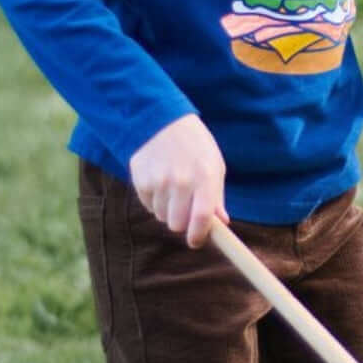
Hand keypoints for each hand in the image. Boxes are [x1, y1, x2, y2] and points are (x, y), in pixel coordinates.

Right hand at [128, 114, 228, 247]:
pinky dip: (154, 200)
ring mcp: (159, 181)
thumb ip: (216, 196)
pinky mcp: (141, 180)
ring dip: (167, 210)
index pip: (201, 218)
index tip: (195, 241)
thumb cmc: (195, 146)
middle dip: (182, 222)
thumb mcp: (214, 165)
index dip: (198, 236)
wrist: (162, 121)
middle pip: (177, 224)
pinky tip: (159, 182)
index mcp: (205, 177)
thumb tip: (221, 222)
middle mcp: (181, 181)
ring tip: (172, 189)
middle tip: (184, 208)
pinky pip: (148, 205)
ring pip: (161, 216)